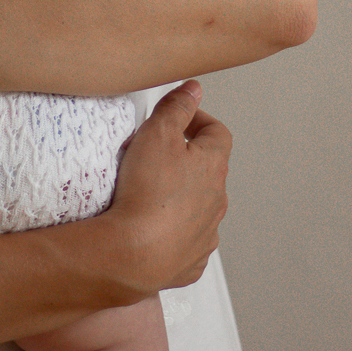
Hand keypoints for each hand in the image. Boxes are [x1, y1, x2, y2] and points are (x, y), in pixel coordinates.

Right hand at [99, 81, 231, 295]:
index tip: (178, 119)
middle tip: (155, 156)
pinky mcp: (190, 262)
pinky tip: (151, 231)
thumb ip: (177, 107)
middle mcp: (217, 201)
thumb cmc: (146, 192)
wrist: (133, 255)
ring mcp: (205, 234)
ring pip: (199, 209)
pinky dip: (173, 234)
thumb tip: (194, 89)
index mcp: (214, 167)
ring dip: (181, 199)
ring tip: (149, 195)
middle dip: (186, 161)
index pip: (218, 133)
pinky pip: (186, 243)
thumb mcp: (157, 134)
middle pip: (208, 172)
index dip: (199, 121)